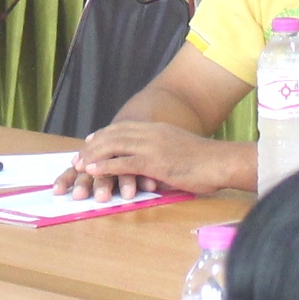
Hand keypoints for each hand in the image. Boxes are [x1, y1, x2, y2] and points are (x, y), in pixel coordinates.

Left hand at [60, 120, 246, 199]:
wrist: (221, 162)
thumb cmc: (205, 162)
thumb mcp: (178, 152)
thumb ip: (161, 156)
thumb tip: (149, 170)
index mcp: (157, 129)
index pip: (123, 128)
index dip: (104, 135)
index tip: (89, 142)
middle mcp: (151, 133)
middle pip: (113, 135)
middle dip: (93, 146)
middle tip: (77, 157)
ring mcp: (152, 146)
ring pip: (114, 147)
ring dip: (94, 156)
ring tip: (79, 166)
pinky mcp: (154, 162)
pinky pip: (124, 163)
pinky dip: (105, 167)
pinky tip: (93, 172)